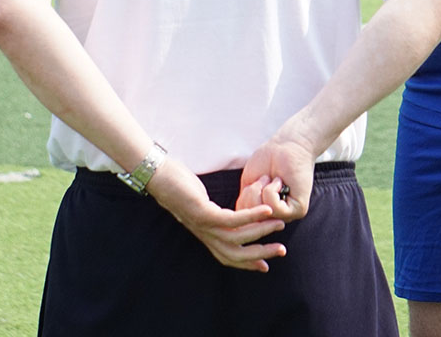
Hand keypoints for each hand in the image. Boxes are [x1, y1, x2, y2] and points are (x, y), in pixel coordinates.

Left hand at [145, 155, 285, 271]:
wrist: (159, 175)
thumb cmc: (180, 186)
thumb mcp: (201, 204)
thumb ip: (214, 214)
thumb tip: (226, 216)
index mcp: (205, 234)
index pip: (229, 256)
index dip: (248, 263)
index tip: (266, 265)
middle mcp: (205, 234)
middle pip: (236, 254)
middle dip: (260, 253)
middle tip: (281, 250)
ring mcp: (203, 225)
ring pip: (237, 238)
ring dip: (261, 232)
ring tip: (279, 224)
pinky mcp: (203, 213)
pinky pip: (232, 219)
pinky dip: (251, 216)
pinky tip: (266, 210)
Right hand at [237, 137, 314, 223]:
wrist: (284, 145)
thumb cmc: (267, 160)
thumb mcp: (248, 185)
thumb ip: (245, 206)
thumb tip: (243, 224)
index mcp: (263, 213)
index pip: (244, 220)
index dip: (244, 199)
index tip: (254, 182)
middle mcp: (276, 218)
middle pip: (250, 218)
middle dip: (251, 193)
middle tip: (264, 178)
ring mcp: (287, 215)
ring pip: (261, 213)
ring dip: (262, 189)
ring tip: (272, 179)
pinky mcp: (298, 210)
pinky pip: (273, 207)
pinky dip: (272, 190)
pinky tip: (280, 182)